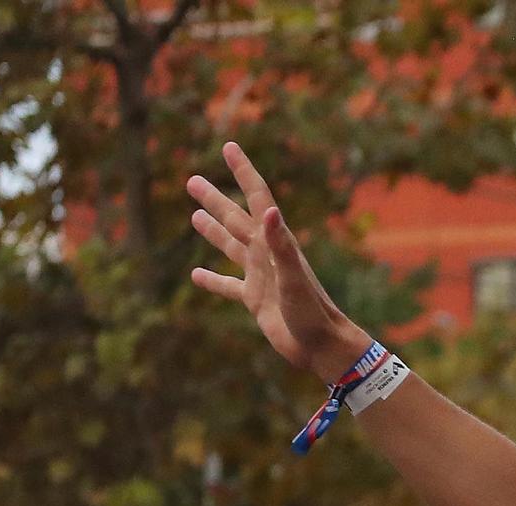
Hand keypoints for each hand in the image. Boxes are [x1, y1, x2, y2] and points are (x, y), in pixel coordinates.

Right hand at [188, 141, 371, 376]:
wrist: (323, 347)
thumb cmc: (312, 313)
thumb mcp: (294, 277)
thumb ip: (281, 245)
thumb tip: (270, 210)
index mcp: (277, 243)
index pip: (257, 198)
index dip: (243, 171)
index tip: (228, 147)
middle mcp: (267, 255)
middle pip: (236, 219)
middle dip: (216, 199)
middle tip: (192, 180)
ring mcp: (261, 277)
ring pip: (231, 247)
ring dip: (213, 231)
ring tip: (194, 215)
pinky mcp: (256, 300)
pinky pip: (229, 286)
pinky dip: (213, 280)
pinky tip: (196, 275)